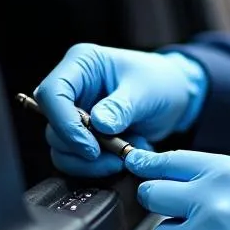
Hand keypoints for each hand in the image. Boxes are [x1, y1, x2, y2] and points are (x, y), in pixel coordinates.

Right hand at [35, 44, 206, 176]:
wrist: (176, 95)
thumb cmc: (161, 81)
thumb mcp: (147, 90)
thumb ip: (122, 107)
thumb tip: (99, 125)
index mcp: (82, 64)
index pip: (53, 93)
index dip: (64, 122)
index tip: (90, 146)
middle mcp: (73, 88)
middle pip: (52, 125)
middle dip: (80, 148)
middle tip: (114, 156)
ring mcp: (75, 113)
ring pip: (60, 147)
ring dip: (89, 162)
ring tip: (122, 157)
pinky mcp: (83, 134)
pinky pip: (75, 158)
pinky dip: (96, 166)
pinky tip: (121, 158)